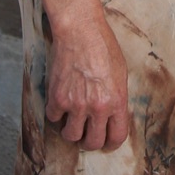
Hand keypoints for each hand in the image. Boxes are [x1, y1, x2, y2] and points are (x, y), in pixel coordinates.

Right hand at [45, 10, 129, 151]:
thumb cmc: (103, 46)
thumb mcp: (120, 73)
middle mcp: (98, 107)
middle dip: (89, 142)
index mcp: (117, 101)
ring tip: (72, 121)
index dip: (111, 144)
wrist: (80, 30)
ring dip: (71, 131)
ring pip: (71, 136)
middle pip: (92, 142)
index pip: (116, 137)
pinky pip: (54, 119)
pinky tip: (60, 104)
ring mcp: (76, 104)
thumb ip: (116, 98)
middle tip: (86, 135)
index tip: (106, 143)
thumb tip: (112, 115)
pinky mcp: (57, 98)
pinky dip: (56, 114)